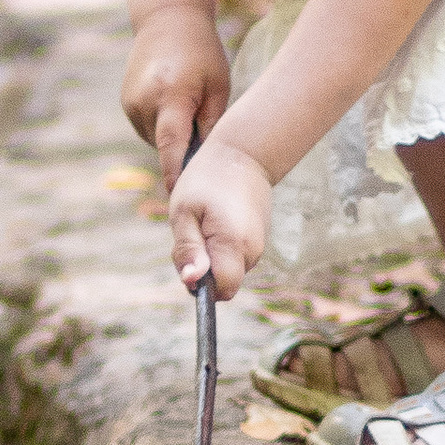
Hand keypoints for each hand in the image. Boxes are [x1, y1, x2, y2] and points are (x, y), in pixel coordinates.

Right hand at [121, 6, 231, 191]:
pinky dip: (163, 126)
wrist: (166, 20)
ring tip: (189, 109)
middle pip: (166, 145)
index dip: (176, 173)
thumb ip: (211, 125)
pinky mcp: (126, 103)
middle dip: (185, 150)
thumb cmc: (202, 53)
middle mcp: (144, 100)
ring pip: (156, 140)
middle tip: (205, 135)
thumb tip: (206, 163)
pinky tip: (175, 104)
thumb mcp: (217, 86)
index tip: (180, 198)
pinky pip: (148, 129)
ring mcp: (131, 102)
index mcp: (171, 94)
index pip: (172, 144)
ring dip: (174, 137)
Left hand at [168, 136, 270, 299]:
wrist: (243, 153)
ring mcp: (259, 246)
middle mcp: (253, 250)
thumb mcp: (184, 212)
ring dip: (212, 257)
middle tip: (193, 231)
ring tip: (204, 222)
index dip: (202, 285)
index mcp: (233, 244)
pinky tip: (216, 222)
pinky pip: (236, 257)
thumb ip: (188, 250)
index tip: (189, 258)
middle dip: (204, 270)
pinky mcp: (259, 240)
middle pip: (225, 283)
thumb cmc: (207, 180)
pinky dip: (222, 248)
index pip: (222, 291)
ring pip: (229, 271)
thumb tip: (191, 283)